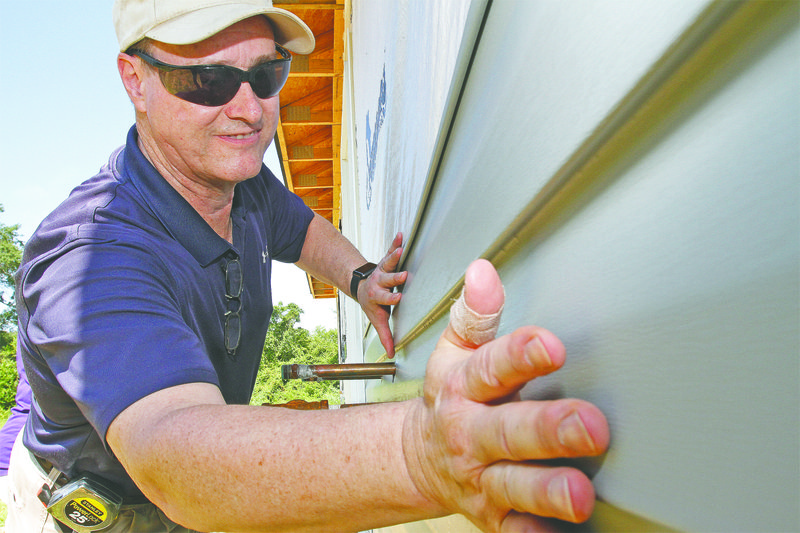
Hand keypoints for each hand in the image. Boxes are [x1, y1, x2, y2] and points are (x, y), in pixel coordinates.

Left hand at [357, 232, 407, 357]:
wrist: (361, 286)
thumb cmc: (373, 304)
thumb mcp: (377, 319)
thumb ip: (385, 336)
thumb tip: (391, 355)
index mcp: (379, 296)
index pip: (385, 298)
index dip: (391, 298)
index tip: (398, 298)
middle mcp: (380, 282)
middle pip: (388, 280)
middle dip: (395, 278)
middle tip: (403, 275)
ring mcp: (383, 270)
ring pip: (388, 263)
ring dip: (394, 256)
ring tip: (401, 249)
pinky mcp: (386, 260)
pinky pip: (390, 250)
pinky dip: (395, 242)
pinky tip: (401, 235)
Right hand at [402, 259, 608, 531]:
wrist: (418, 456)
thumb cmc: (451, 396)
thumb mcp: (455, 352)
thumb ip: (475, 315)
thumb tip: (483, 271)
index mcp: (463, 386)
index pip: (490, 366)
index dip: (519, 354)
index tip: (551, 346)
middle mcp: (469, 433)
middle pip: (507, 430)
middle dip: (547, 428)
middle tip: (590, 425)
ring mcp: (479, 477)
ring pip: (512, 485)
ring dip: (545, 490)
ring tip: (580, 493)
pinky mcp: (491, 515)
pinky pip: (512, 530)